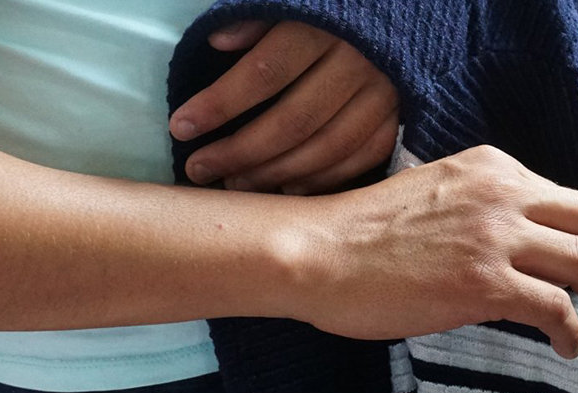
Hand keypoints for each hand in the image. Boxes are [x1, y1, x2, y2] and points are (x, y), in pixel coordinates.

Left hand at [170, 21, 398, 194]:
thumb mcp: (291, 7)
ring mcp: (382, 96)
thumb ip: (256, 22)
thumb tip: (218, 42)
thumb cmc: (325, 19)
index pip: (265, 73)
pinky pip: (359, 159)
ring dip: (275, 173)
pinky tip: (286, 189)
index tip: (181, 126)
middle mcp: (357, 65)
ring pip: (326, 148)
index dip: (220, 103)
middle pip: (293, 121)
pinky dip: (322, 180)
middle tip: (200, 168)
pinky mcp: (396, 119)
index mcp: (322, 30)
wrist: (394, 23)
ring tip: (235, 183)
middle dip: (240, 151)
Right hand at [277, 146, 577, 357]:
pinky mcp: (484, 281)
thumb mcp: (438, 195)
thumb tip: (526, 242)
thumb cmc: (366, 234)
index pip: (567, 192)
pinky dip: (573, 329)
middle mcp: (503, 193)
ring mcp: (496, 236)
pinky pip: (554, 307)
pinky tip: (570, 345)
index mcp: (491, 168)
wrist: (317, 251)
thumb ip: (486, 208)